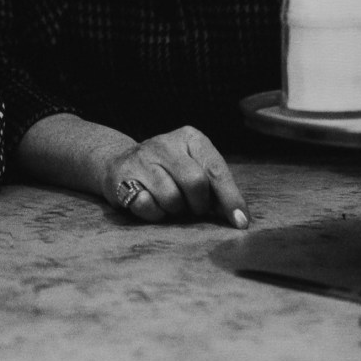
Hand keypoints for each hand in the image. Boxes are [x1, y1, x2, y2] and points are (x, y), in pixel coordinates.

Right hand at [98, 126, 248, 227]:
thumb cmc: (168, 172)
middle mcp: (165, 143)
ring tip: (168, 202)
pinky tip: (150, 202)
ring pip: (171, 198)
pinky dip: (154, 213)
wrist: (120, 163)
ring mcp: (141, 157)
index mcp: (190, 138)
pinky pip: (147, 206)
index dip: (231, 198)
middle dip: (198, 204)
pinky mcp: (121, 175)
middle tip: (192, 207)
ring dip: (174, 210)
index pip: (216, 170)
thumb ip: (216, 188)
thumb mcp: (195, 169)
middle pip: (195, 183)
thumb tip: (239, 218)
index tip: (240, 222)